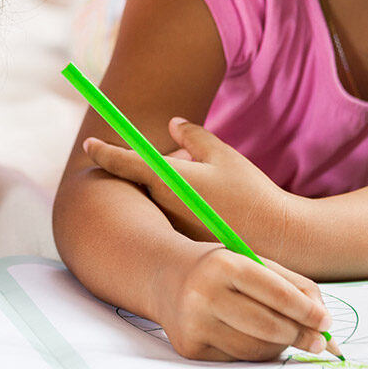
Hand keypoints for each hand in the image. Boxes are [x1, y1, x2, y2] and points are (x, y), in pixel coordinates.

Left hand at [83, 117, 300, 254]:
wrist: (279, 238)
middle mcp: (164, 206)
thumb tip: (173, 124)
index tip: (88, 145)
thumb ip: (194, 137)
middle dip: (159, 171)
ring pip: (161, 201)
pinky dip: (185, 212)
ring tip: (214, 196)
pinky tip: (215, 214)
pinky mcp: (182, 244)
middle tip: (189, 168)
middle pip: (146, 182)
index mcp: (170, 180)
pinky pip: (174, 221)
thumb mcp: (224, 156)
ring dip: (174, 193)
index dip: (105, 152)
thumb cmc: (251, 192)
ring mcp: (171, 228)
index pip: (127, 163)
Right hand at [152, 244, 330, 360]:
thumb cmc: (219, 269)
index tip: (327, 323)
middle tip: (319, 342)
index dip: (306, 311)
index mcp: (222, 264)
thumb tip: (327, 327)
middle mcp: (202, 294)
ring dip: (279, 347)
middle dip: (299, 335)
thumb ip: (293, 287)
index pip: (274, 292)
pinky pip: (236, 358)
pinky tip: (253, 338)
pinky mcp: (189, 348)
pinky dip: (254, 352)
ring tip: (285, 336)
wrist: (164, 277)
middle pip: (266, 326)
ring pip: (254, 349)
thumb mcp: (252, 263)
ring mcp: (193, 324)